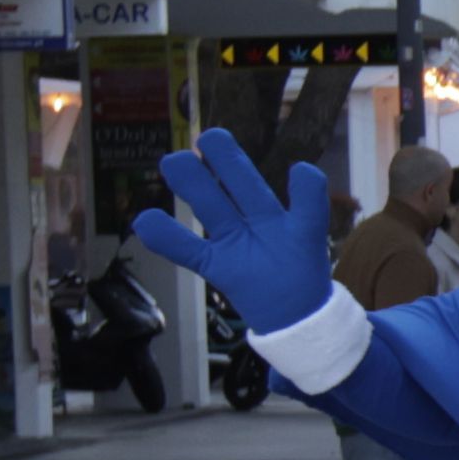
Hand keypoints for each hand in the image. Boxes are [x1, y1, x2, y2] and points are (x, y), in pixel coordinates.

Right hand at [137, 127, 333, 334]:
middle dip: (227, 161)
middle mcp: (264, 224)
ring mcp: (238, 244)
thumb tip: (305, 171)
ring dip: (195, 185)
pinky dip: (167, 238)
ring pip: (214, 210)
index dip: (304, 187)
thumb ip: (311, 210)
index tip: (299, 171)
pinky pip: (190, 251)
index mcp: (296, 224)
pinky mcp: (217, 266)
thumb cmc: (303, 280)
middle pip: (244, 187)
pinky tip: (144, 221)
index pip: (305, 203)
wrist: (290, 321)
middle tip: (209, 139)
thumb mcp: (314, 249)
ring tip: (172, 161)